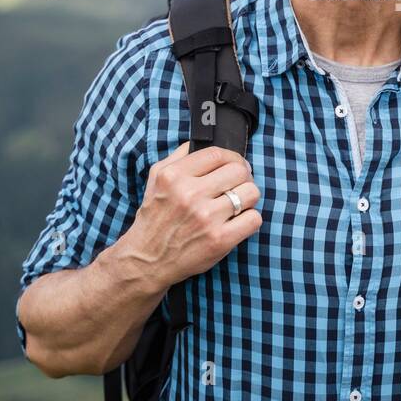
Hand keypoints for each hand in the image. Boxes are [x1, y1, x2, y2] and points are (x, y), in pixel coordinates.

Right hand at [118, 142, 261, 287]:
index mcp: (174, 176)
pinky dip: (250, 218)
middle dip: (243, 176)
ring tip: (238, 203)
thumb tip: (202, 141)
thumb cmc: (155, 217)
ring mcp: (206, 218)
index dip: (233, 157)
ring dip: (248, 197)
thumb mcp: (156, 179)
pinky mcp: (219, 240)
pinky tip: (238, 221)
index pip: (218, 154)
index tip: (235, 165)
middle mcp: (189, 194)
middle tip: (238, 184)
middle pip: (239, 170)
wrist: (147, 259)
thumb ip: (179, 156)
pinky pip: (254, 218)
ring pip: (251, 192)